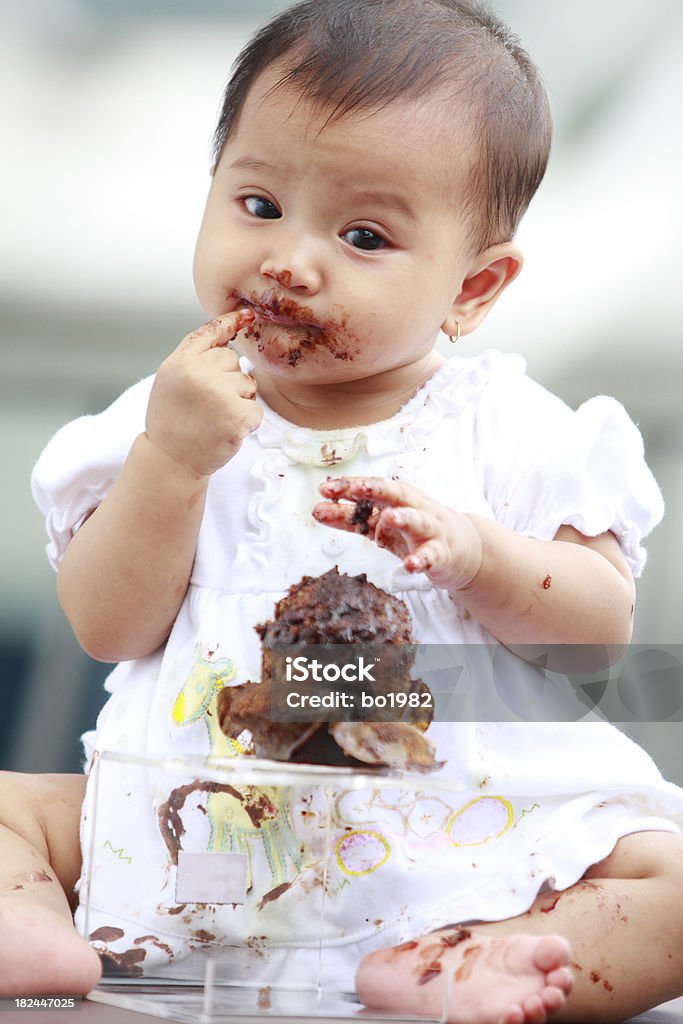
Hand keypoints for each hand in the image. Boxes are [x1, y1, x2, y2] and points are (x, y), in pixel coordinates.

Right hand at [145, 309, 262, 475]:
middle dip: (227, 380)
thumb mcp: (171, 380)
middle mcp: (197, 373)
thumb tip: (229, 332)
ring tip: (214, 418)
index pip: (210, 334)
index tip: (248, 315)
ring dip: (239, 402)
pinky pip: (256, 409)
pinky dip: (247, 422)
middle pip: (233, 360)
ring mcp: (217, 394)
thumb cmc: (172, 421)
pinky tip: (226, 430)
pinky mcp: (235, 415)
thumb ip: (194, 357)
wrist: (171, 461)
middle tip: (206, 405)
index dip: (230, 323)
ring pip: (248, 384)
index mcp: (180, 362)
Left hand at [313, 476, 482, 592]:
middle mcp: (415, 508)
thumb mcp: (381, 523)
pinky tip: (412, 564)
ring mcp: (430, 530)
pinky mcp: (441, 554)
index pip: (372, 488)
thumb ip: (351, 518)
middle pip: (396, 494)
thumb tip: (317, 510)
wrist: (464, 548)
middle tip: (357, 488)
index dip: (350, 487)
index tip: (324, 489)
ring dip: (403, 517)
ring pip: (417, 520)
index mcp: (398, 499)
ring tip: (388, 518)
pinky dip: (421, 560)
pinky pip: (431, 556)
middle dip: (376, 490)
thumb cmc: (417, 531)